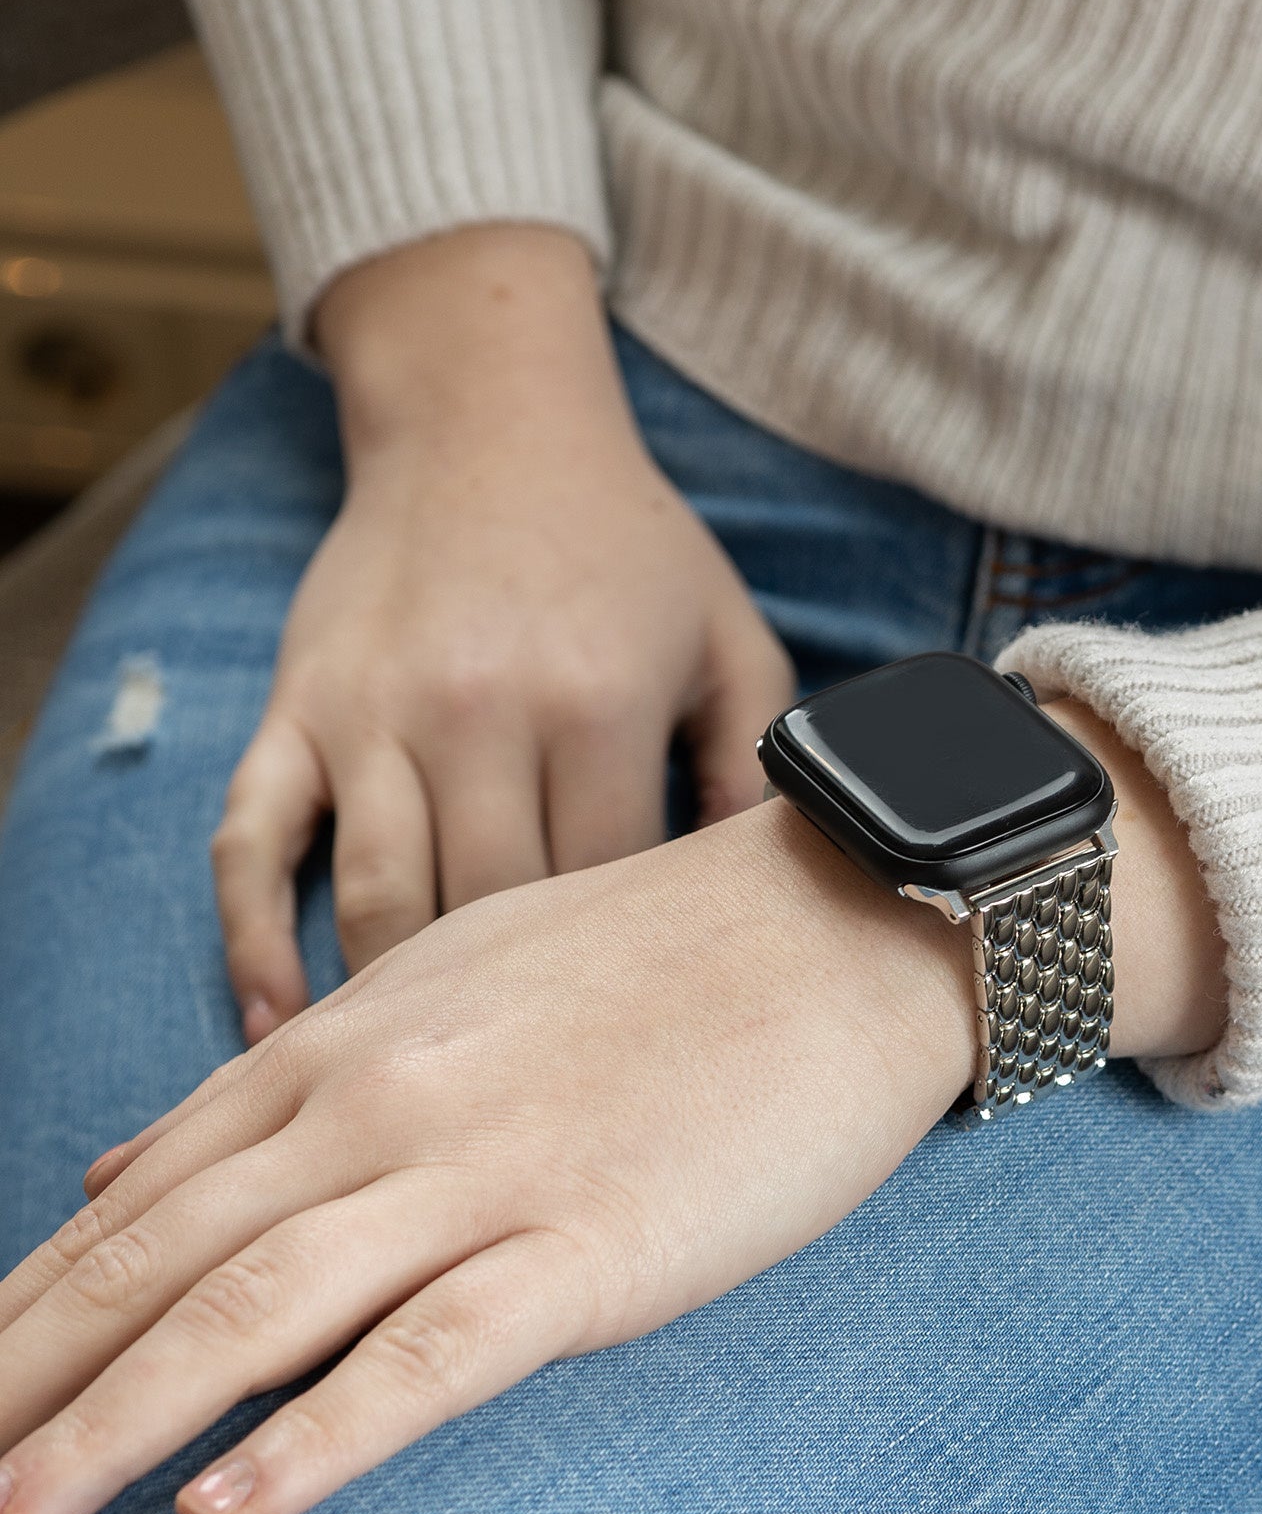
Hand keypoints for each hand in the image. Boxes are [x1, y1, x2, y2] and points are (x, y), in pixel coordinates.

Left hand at [0, 704, 1224, 1513]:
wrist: (834, 920)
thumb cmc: (657, 956)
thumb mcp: (446, 983)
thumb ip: (282, 1076)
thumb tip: (122, 1165)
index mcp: (344, 1044)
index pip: (135, 1205)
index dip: (20, 1315)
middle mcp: (380, 1104)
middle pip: (157, 1266)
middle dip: (19, 1387)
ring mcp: (485, 1171)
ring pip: (255, 1311)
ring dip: (107, 1434)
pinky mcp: (594, 1241)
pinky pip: (434, 1354)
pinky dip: (323, 1440)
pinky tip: (227, 1513)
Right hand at [213, 225, 793, 1043]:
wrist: (490, 424)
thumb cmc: (629, 547)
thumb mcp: (730, 641)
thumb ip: (753, 769)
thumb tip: (757, 902)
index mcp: (597, 705)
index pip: (606, 893)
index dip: (620, 973)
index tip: (639, 1031)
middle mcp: (478, 713)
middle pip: (489, 917)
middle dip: (514, 1011)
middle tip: (539, 1089)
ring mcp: (372, 713)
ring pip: (373, 901)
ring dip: (393, 1003)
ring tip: (423, 1083)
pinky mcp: (295, 707)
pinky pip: (252, 844)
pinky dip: (252, 942)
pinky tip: (277, 1025)